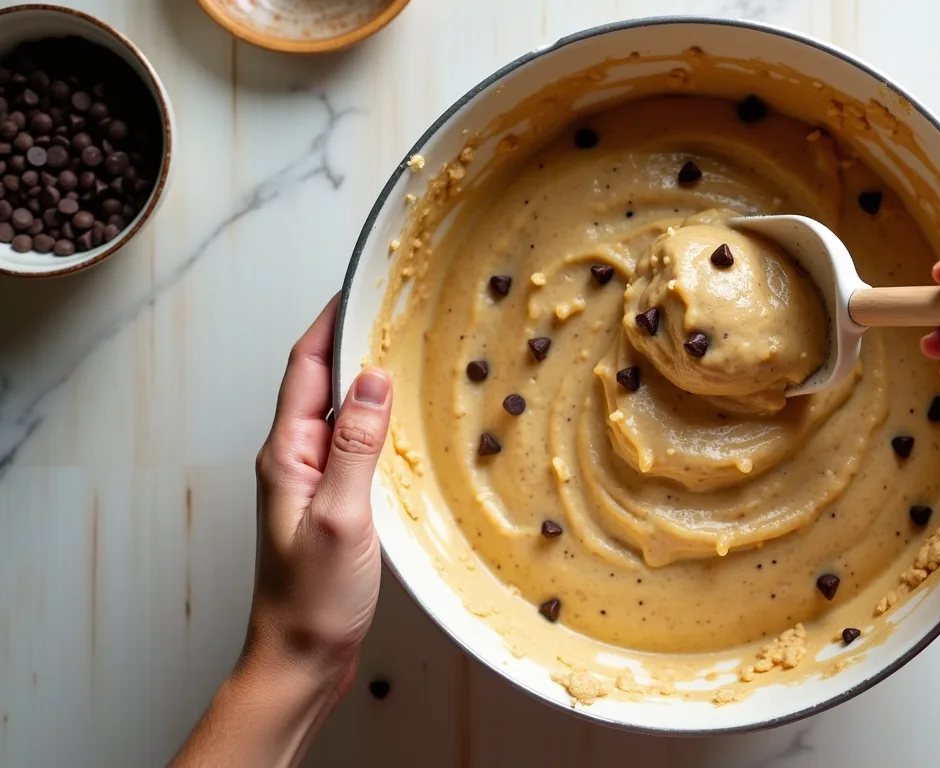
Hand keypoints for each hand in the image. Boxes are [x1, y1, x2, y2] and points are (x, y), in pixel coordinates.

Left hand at [173, 296, 393, 767]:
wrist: (301, 658)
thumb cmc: (312, 599)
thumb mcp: (341, 516)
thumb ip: (355, 445)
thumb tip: (372, 379)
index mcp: (287, 454)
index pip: (305, 367)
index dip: (329, 322)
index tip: (358, 287)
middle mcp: (295, 460)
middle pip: (321, 381)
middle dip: (351, 340)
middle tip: (393, 311)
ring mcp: (313, 482)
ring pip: (340, 412)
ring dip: (367, 380)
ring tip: (405, 353)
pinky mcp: (334, 504)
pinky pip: (354, 445)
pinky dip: (378, 422)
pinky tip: (406, 425)